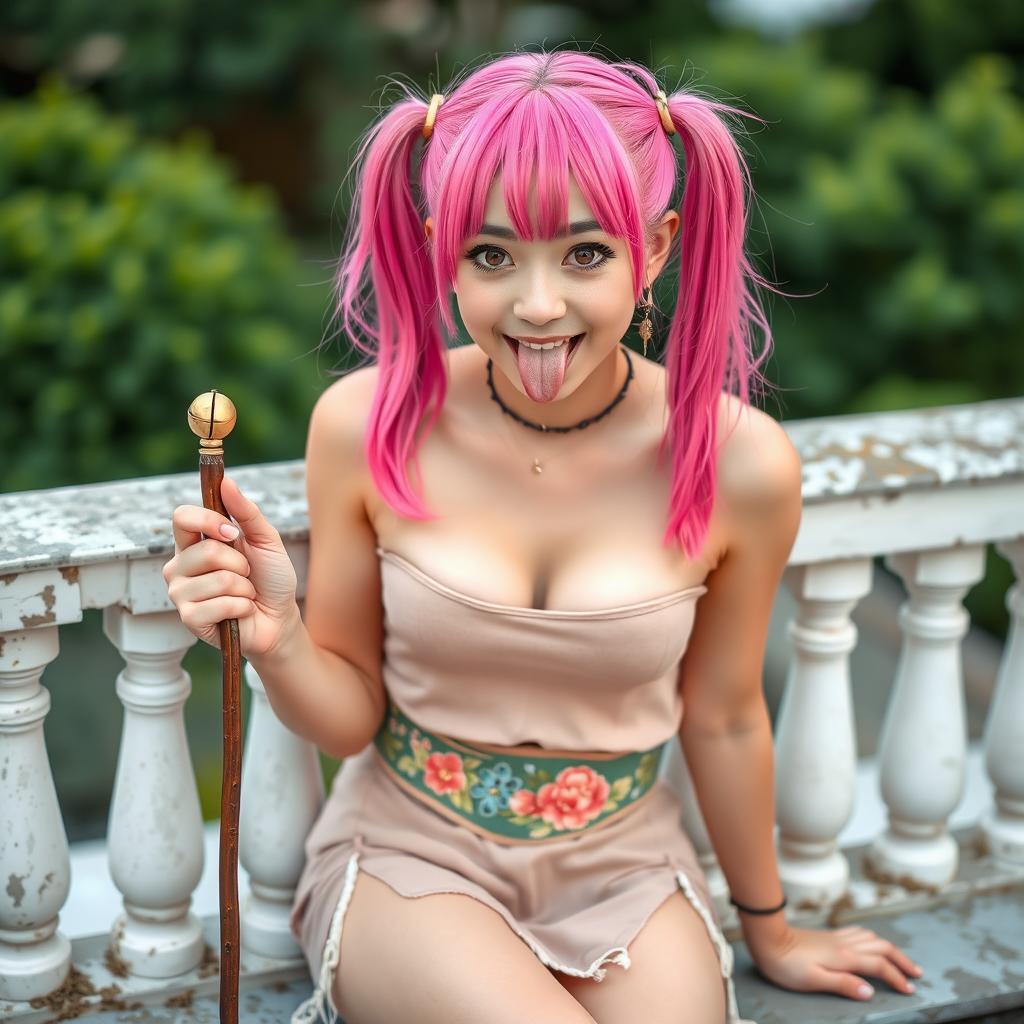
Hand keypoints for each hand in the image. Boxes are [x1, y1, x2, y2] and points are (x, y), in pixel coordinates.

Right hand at [163, 475, 299, 659]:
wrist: (280, 618)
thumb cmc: (270, 578)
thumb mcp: (266, 540)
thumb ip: (247, 512)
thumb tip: (226, 481)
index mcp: (194, 542)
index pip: (181, 517)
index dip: (208, 520)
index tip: (232, 531)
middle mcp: (180, 565)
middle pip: (206, 550)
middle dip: (240, 563)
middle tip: (246, 574)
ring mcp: (180, 593)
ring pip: (218, 579)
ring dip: (244, 587)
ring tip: (244, 594)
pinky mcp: (189, 618)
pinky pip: (220, 604)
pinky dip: (242, 606)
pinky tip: (240, 611)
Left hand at [747, 923, 923, 1001]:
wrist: (767, 940)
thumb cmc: (786, 965)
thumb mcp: (814, 980)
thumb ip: (843, 984)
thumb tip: (870, 992)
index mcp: (844, 957)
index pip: (879, 966)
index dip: (896, 978)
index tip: (910, 990)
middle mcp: (845, 944)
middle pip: (881, 947)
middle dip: (901, 960)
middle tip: (917, 974)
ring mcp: (837, 937)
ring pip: (872, 937)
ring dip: (890, 948)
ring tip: (900, 959)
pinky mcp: (829, 936)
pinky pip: (858, 932)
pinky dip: (873, 938)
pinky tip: (871, 942)